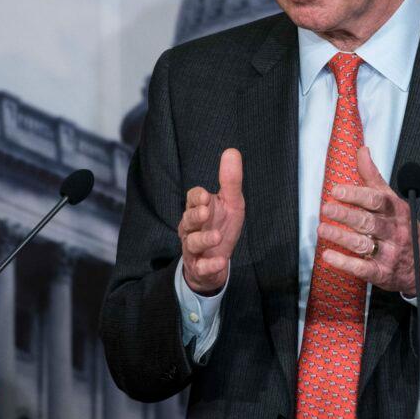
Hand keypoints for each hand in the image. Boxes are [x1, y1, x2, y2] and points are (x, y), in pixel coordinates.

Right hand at [178, 148, 244, 294]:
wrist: (216, 262)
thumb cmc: (221, 226)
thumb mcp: (231, 203)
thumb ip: (230, 180)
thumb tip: (232, 151)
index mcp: (198, 209)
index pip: (192, 199)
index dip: (197, 198)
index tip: (206, 196)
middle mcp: (192, 228)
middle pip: (188, 220)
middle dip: (195, 216)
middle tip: (205, 212)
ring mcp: (194, 249)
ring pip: (192, 243)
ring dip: (203, 239)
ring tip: (217, 236)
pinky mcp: (199, 267)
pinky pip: (201, 267)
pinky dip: (210, 265)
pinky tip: (220, 261)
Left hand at [318, 146, 419, 295]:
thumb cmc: (405, 228)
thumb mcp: (394, 200)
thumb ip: (374, 177)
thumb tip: (362, 151)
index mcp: (396, 211)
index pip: (376, 201)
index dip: (356, 195)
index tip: (337, 191)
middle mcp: (393, 231)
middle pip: (368, 222)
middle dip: (346, 215)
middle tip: (326, 208)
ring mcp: (388, 253)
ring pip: (363, 244)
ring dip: (341, 237)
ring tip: (322, 229)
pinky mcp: (382, 272)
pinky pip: (362, 268)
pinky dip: (344, 263)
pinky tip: (329, 255)